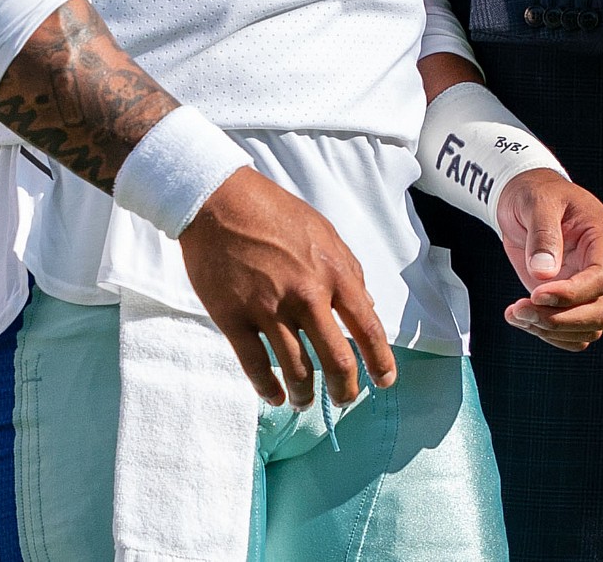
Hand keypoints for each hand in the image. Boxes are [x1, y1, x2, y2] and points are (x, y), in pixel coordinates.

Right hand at [177, 168, 398, 407]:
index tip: (384, 381)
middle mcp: (306, 295)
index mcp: (333, 273)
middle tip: (344, 399)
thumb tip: (367, 306)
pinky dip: (267, 389)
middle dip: (345, 389)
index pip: (368, 328)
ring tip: (305, 402)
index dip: (380, 361)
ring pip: (296, 370)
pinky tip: (274, 396)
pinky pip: (255, 366)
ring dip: (305, 394)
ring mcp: (268, 308)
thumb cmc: (274, 212)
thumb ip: (348, 270)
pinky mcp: (233, 317)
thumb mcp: (324, 233)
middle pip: (336, 359)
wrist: (218, 199)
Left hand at [495, 170, 602, 350]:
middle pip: (600, 311)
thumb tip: (544, 273)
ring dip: (551, 330)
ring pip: (588, 328)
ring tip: (516, 314)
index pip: (602, 279)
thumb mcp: (537, 203)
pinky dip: (550, 334)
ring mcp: (595, 287)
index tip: (536, 295)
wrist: (528, 201)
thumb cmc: (537, 195)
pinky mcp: (578, 301)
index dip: (571, 294)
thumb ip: (543, 235)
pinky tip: (524, 319)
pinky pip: (576, 333)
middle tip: (520, 310)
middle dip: (559, 319)